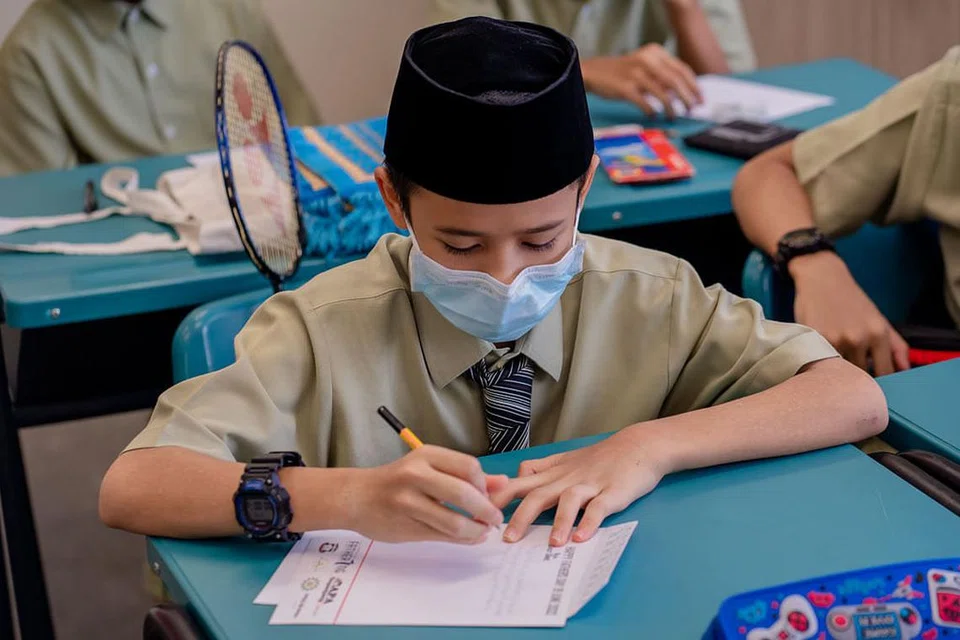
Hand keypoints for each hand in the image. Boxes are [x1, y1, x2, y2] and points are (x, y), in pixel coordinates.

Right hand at [344, 445, 506, 543]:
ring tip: (483, 532)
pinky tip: (470, 538)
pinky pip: (442, 536)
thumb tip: (502, 482)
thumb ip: (464, 475)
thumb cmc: (397, 481)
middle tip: (495, 519)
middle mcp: (415, 475)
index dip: (484, 484)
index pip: (469, 466)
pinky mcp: (405, 526)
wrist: (356, 497)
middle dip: (486, 510)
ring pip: (454, 521)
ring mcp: (408, 502)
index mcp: (425, 455)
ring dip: (476, 531)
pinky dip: (462, 540)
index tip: (488, 495)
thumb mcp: (428, 468)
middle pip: (464, 493)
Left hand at [491, 428, 667, 545]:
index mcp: (555, 473)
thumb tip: (517, 476)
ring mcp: (591, 485)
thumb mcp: (566, 459)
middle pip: (539, 495)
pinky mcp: (613, 492)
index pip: (520, 483)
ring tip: (551, 544)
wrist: (639, 445)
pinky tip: (582, 538)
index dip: (501, 496)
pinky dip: (590, 522)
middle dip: (521, 516)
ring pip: (570, 501)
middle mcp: (568, 479)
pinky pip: (600, 508)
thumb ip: (540, 468)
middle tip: (506, 539)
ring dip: (559, 522)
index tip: (481, 512)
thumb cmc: (600, 457)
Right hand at [581, 45, 700, 118]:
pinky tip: (654, 116)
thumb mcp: (644, 65)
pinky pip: (645, 103)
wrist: (594, 72)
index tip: (700, 98)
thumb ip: (662, 75)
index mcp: (654, 53)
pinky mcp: (625, 88)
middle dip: (687, 97)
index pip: (681, 69)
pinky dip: (652, 111)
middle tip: (692, 110)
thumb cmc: (622, 72)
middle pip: (675, 81)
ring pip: (663, 93)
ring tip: (673, 116)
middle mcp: (647, 61)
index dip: (693, 85)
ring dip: (672, 107)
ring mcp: (635, 74)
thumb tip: (683, 92)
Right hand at [790, 252, 910, 375]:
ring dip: (836, 371)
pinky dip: (820, 363)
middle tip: (849, 375)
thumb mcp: (879, 319)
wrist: (822, 277)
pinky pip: (820, 362)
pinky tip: (819, 355)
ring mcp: (836, 339)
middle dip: (855, 378)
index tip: (872, 386)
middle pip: (860, 375)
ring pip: (839, 371)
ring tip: (832, 363)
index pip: (884, 373)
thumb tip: (905, 370)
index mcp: (879, 334)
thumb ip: (897, 346)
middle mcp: (859, 338)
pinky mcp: (814, 338)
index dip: (879, 383)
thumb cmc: (851, 300)